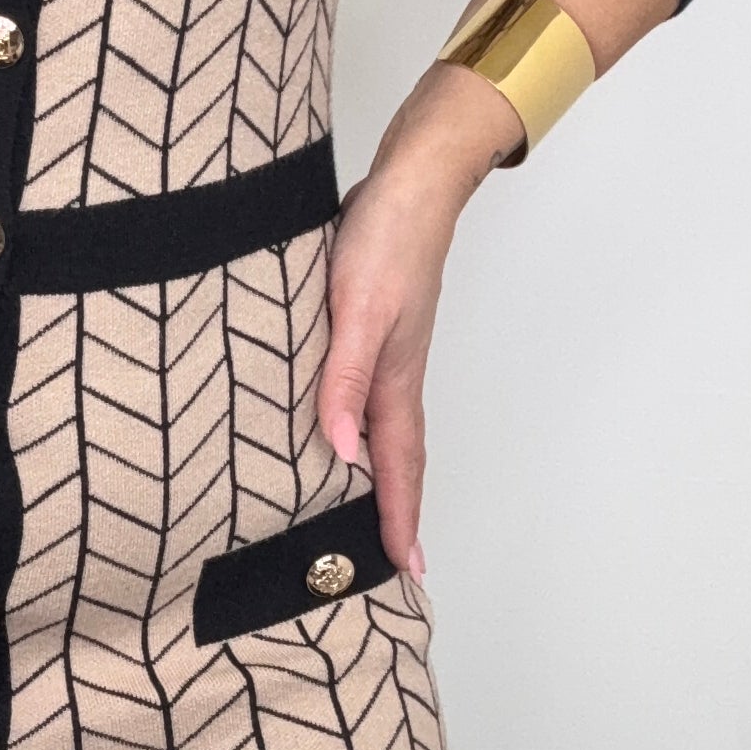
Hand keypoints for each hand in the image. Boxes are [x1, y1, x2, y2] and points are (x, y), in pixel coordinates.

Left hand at [316, 63, 518, 579]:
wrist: (411, 178)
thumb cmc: (387, 236)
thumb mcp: (356, 308)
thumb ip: (344, 378)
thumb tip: (339, 451)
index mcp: (393, 380)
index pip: (398, 467)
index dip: (398, 519)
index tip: (404, 570)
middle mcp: (394, 374)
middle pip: (399, 459)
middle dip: (397, 513)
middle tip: (393, 563)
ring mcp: (386, 352)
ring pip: (384, 431)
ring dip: (382, 476)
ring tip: (369, 515)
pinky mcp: (371, 329)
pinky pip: (369, 398)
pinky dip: (361, 428)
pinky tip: (341, 431)